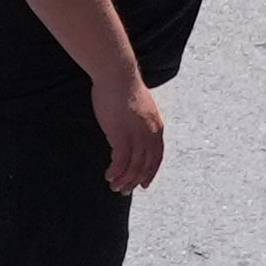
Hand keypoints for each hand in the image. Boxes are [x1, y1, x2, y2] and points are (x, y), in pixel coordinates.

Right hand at [90, 71, 167, 194]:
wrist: (117, 74)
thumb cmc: (123, 86)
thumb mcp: (140, 108)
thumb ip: (140, 123)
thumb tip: (133, 133)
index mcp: (156, 127)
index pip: (157, 157)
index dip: (151, 173)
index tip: (144, 184)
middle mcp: (149, 134)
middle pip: (145, 165)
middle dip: (135, 181)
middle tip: (125, 190)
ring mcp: (136, 135)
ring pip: (133, 166)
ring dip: (124, 180)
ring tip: (115, 186)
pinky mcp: (121, 135)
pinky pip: (120, 161)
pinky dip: (115, 171)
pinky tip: (109, 176)